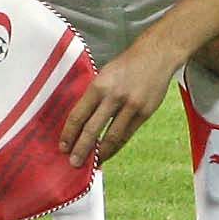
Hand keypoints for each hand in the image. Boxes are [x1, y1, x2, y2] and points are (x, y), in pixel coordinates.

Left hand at [58, 42, 177, 165]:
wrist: (156, 55)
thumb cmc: (126, 65)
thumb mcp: (104, 74)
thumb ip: (94, 95)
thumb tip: (81, 120)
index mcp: (99, 85)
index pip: (79, 115)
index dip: (69, 133)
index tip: (62, 146)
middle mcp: (114, 96)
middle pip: (93, 129)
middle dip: (81, 148)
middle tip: (73, 163)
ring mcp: (131, 106)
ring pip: (112, 136)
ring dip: (100, 152)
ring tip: (92, 163)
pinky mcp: (145, 113)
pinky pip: (128, 134)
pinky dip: (117, 146)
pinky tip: (109, 153)